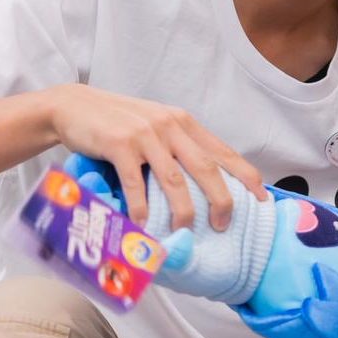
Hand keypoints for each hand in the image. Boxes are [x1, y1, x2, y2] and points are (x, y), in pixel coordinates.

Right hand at [45, 84, 267, 231]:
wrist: (75, 106)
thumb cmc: (120, 123)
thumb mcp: (158, 127)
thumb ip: (180, 146)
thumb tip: (207, 181)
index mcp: (185, 123)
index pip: (224, 152)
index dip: (245, 176)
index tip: (261, 198)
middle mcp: (171, 126)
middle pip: (206, 167)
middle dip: (221, 199)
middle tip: (224, 224)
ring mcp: (146, 135)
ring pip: (174, 178)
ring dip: (183, 209)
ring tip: (186, 232)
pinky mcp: (119, 144)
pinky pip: (136, 182)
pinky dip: (142, 206)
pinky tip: (144, 224)